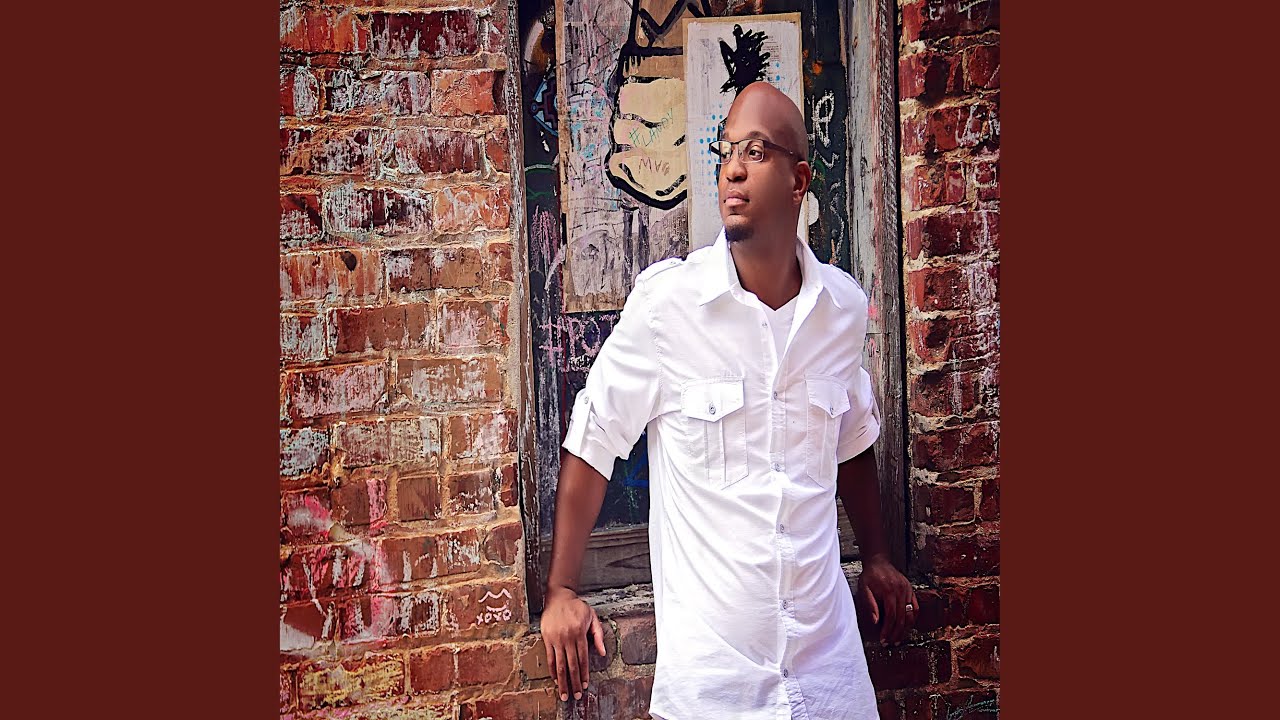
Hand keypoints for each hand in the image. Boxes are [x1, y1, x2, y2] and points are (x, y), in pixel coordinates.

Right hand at [541, 586, 606, 701]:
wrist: (558, 596)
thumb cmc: (577, 607)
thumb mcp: (592, 617)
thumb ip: (598, 635)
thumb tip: (603, 653)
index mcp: (580, 633)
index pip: (583, 658)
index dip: (584, 673)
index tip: (586, 685)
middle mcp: (568, 637)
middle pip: (572, 665)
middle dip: (575, 682)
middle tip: (577, 695)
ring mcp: (556, 638)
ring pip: (560, 664)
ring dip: (563, 681)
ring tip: (564, 694)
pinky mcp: (547, 638)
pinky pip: (550, 657)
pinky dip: (553, 670)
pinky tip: (555, 678)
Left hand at [855, 556, 917, 646]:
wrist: (878, 562)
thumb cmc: (870, 576)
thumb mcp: (864, 589)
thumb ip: (870, 605)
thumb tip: (875, 621)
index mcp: (889, 591)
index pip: (891, 616)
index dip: (888, 630)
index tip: (883, 639)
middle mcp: (901, 591)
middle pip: (902, 618)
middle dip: (896, 633)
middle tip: (891, 643)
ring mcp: (908, 590)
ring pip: (910, 614)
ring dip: (906, 629)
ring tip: (899, 639)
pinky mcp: (911, 590)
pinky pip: (916, 607)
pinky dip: (913, 618)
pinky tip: (908, 626)